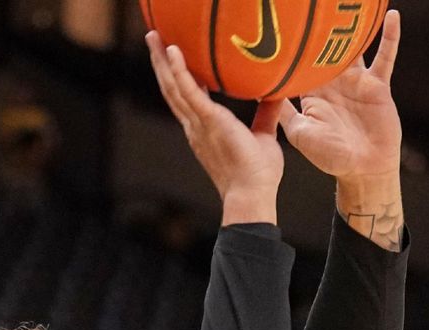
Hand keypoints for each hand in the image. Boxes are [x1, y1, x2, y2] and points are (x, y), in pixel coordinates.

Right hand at [146, 31, 283, 224]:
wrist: (252, 193)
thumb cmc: (257, 173)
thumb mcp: (263, 135)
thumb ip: (265, 114)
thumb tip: (275, 93)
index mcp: (204, 128)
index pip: (186, 97)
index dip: (176, 76)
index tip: (171, 55)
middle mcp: (195, 125)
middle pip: (172, 88)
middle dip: (161, 62)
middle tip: (153, 37)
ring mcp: (198, 124)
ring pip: (173, 87)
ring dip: (162, 60)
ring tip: (153, 36)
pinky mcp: (208, 122)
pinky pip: (189, 92)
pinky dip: (180, 71)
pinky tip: (173, 52)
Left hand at [280, 10, 404, 251]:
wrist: (362, 168)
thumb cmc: (329, 156)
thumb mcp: (300, 133)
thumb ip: (284, 112)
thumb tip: (260, 92)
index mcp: (311, 93)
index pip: (301, 65)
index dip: (293, 49)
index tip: (282, 26)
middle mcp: (333, 84)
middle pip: (328, 50)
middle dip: (324, 29)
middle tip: (315, 4)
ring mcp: (356, 82)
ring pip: (355, 48)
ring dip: (355, 27)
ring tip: (353, 3)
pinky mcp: (378, 85)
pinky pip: (385, 58)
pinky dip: (390, 38)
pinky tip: (393, 15)